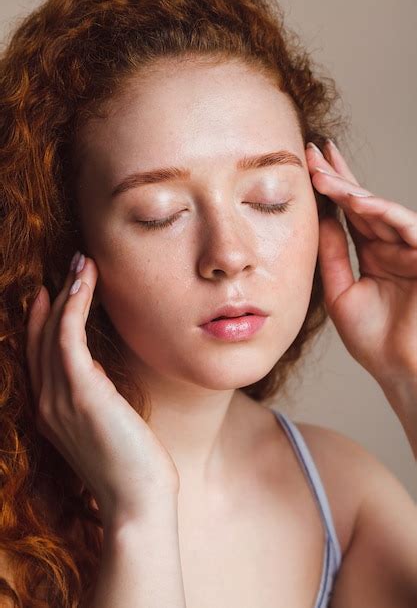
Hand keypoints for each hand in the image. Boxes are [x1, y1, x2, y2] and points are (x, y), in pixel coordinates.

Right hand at [26, 252, 179, 528]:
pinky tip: (84, 282)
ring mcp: (60, 398)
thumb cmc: (133, 466)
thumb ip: (96, 399)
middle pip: (41, 337)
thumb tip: (100, 372)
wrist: (138, 502)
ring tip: (82, 261)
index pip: (39, 355)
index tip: (51, 291)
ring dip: (67, 291)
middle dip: (54, 296)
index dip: (40, 320)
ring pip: (54, 330)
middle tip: (72, 263)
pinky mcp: (81, 393)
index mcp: (52, 411)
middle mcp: (47, 402)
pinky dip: (73, 305)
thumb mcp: (108, 426)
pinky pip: (68, 337)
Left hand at [306, 140, 416, 394]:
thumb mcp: (341, 292)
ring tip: (322, 172)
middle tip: (313, 151)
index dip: (330, 190)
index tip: (307, 166)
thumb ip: (332, 255)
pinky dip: (381, 211)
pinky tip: (357, 199)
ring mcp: (409, 248)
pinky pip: (405, 225)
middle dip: (339, 176)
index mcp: (372, 254)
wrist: (401, 369)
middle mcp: (391, 246)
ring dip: (352, 190)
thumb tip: (319, 220)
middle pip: (363, 202)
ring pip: (380, 209)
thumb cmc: (374, 339)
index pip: (349, 214)